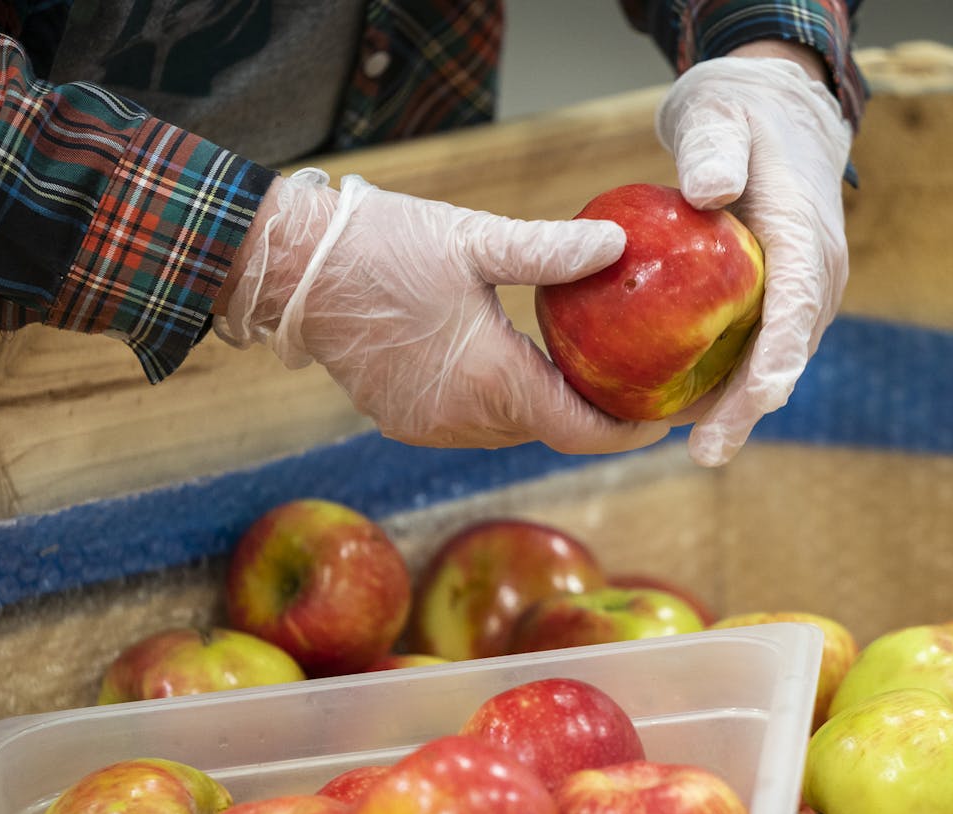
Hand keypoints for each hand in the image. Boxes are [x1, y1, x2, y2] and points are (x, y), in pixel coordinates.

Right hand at [214, 168, 669, 453]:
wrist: (293, 271)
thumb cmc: (383, 248)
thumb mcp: (475, 241)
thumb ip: (551, 252)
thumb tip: (616, 247)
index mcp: (490, 379)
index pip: (579, 431)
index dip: (626, 432)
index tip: (660, 420)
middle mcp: (462, 417)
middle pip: (548, 432)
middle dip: (591, 418)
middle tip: (631, 387)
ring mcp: (428, 426)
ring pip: (509, 431)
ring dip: (544, 411)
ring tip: (582, 377)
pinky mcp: (403, 421)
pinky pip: (471, 425)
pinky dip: (501, 406)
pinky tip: (514, 370)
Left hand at [656, 47, 852, 465]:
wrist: (776, 111)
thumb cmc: (740, 112)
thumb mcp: (718, 113)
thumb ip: (713, 148)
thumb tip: (709, 191)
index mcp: (803, 234)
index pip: (796, 306)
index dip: (777, 358)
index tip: (758, 400)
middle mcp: (814, 273)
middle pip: (787, 352)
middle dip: (752, 406)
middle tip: (706, 451)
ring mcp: (801, 290)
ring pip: (775, 360)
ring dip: (740, 407)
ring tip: (698, 449)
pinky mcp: (780, 299)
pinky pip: (756, 348)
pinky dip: (727, 382)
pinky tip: (680, 411)